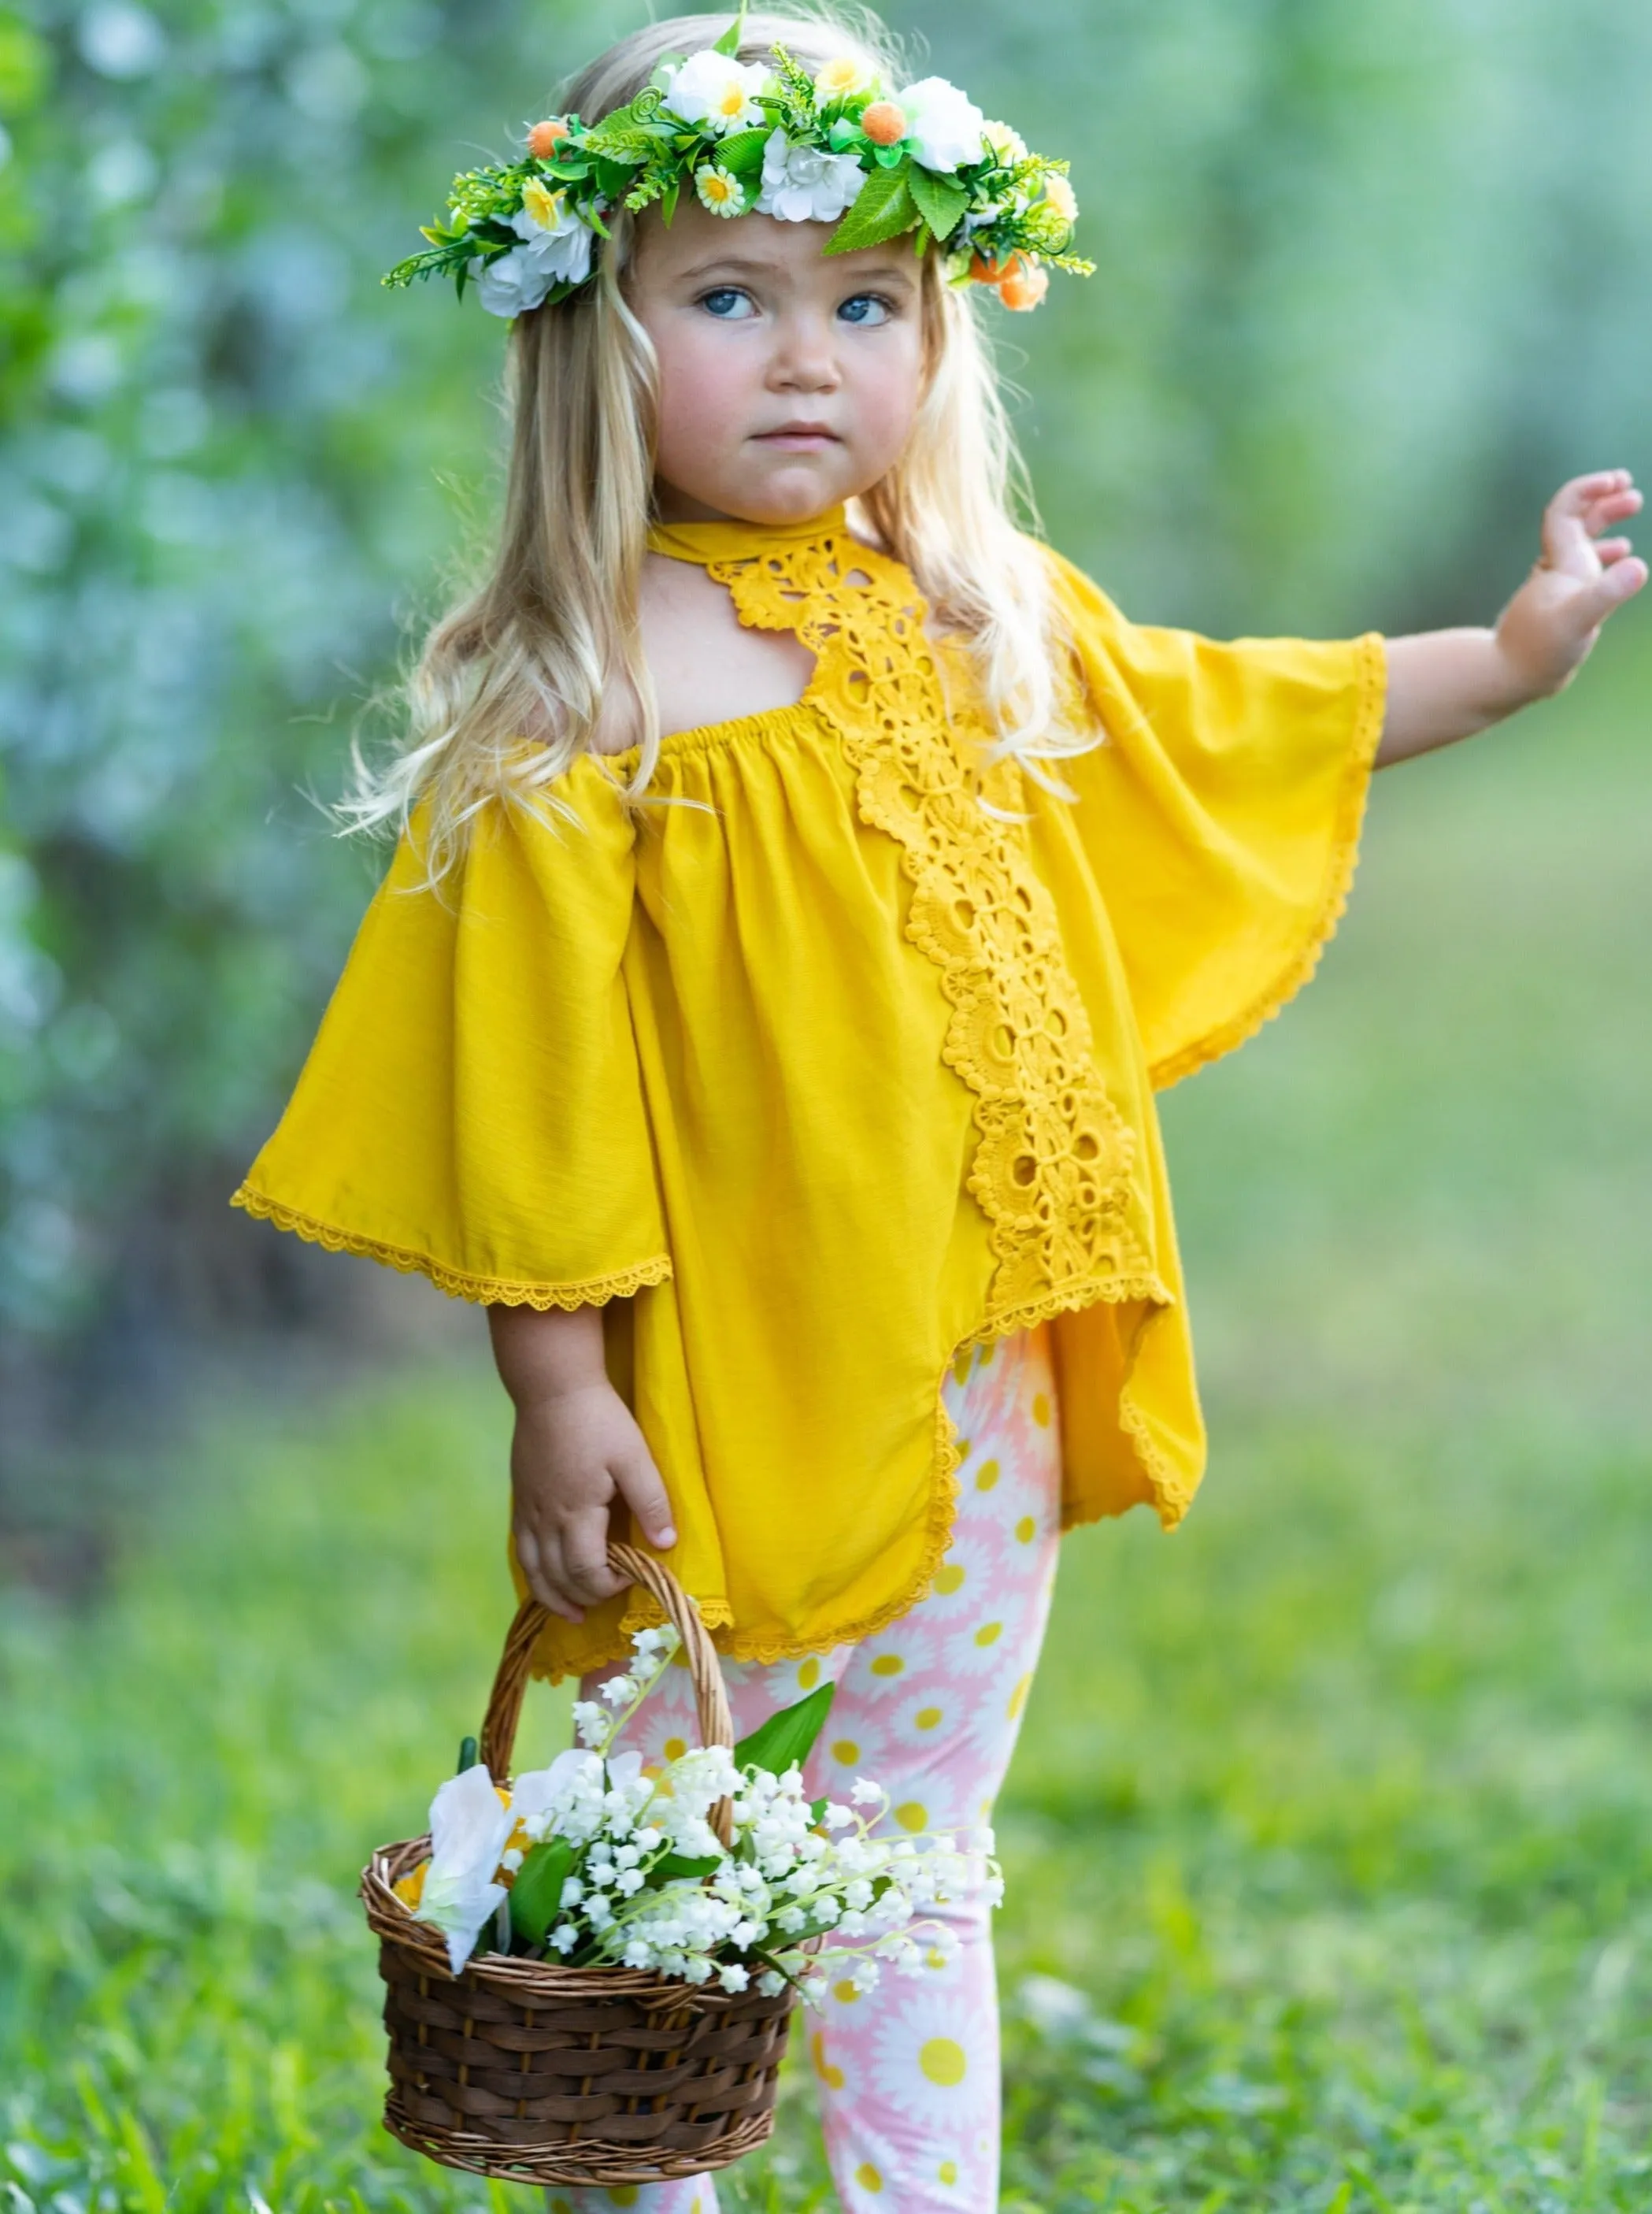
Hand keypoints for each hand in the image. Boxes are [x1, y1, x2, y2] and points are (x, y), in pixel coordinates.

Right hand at [509, 1376, 677, 1624]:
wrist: (552, 1388)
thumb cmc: (598, 1420)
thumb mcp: (634, 1457)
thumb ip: (651, 1502)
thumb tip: (666, 1546)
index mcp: (575, 1512)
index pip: (585, 1571)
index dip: (607, 1586)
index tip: (630, 1578)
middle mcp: (545, 1519)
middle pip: (557, 1577)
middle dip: (582, 1596)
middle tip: (605, 1600)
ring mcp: (528, 1510)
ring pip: (532, 1569)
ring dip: (551, 1596)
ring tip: (570, 1612)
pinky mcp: (519, 1499)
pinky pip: (521, 1549)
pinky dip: (533, 1572)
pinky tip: (544, 1576)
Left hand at [1496, 469, 1645, 701]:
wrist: (1510, 680)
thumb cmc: (1540, 651)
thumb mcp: (1579, 621)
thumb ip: (1607, 593)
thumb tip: (1639, 567)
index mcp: (1561, 563)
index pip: (1566, 509)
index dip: (1588, 488)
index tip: (1617, 480)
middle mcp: (1557, 569)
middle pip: (1577, 520)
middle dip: (1604, 498)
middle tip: (1631, 488)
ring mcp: (1559, 587)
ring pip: (1582, 542)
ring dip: (1607, 520)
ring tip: (1633, 504)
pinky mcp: (1562, 606)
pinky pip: (1585, 570)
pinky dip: (1605, 556)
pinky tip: (1624, 560)